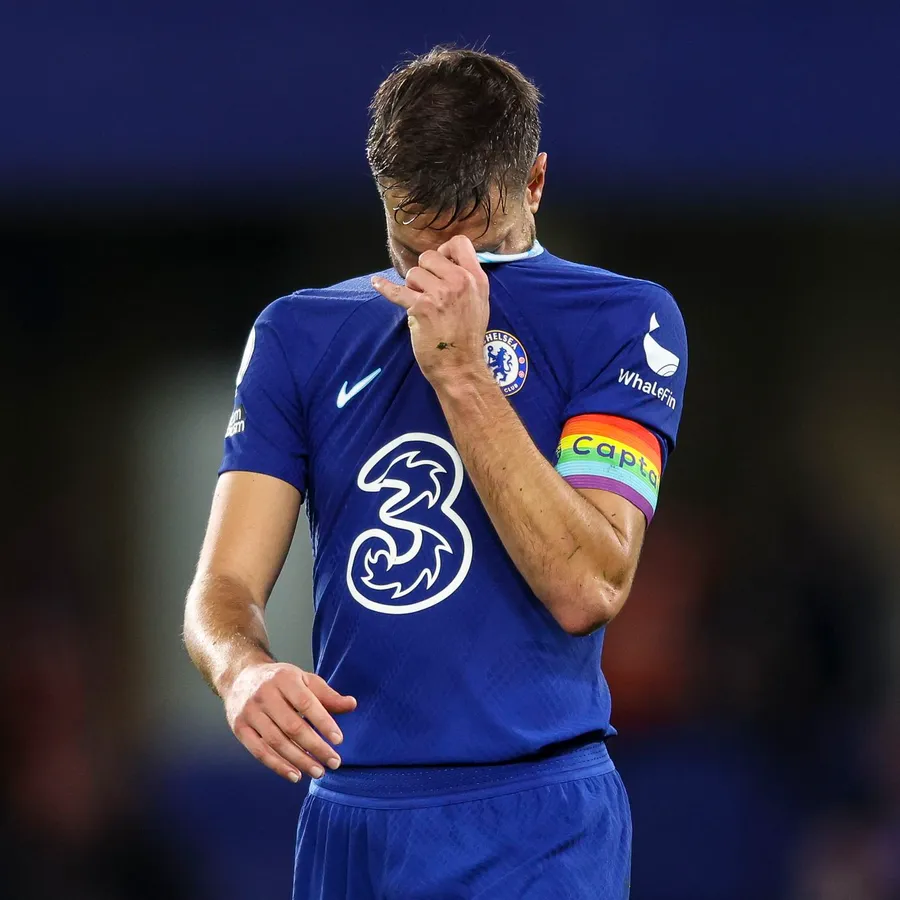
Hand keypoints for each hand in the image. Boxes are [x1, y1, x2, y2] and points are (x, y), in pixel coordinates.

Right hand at [224, 661, 356, 782]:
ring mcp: (250, 712)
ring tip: (319, 771)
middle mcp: (265, 695)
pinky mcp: (239, 728)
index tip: (339, 740)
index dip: (323, 722)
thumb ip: (327, 695)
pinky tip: (296, 775)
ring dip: (299, 760)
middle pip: (292, 726)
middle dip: (315, 747)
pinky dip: (278, 766)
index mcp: (284, 679)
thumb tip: (352, 705)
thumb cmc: (280, 681)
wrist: (240, 677)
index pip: (306, 703)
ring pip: (276, 742)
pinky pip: (259, 751)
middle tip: (334, 762)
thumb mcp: (304, 680)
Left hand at [373, 235, 490, 384]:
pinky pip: (396, 291)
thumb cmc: (468, 338)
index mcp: (476, 279)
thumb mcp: (479, 302)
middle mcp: (459, 282)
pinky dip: (384, 287)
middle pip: (429, 256)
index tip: (439, 264)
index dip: (444, 250)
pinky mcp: (421, 307)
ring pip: (413, 273)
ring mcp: (440, 294)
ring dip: (412, 288)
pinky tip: (376, 283)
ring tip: (422, 306)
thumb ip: (466, 280)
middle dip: (423, 272)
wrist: (460, 366)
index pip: (459, 243)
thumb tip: (445, 262)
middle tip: (427, 292)